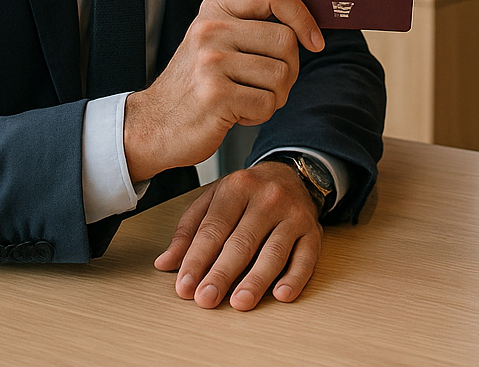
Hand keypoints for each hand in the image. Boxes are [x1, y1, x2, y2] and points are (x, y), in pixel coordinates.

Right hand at [123, 0, 323, 181]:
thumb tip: (311, 26)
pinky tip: (236, 113)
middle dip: (289, 70)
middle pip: (286, 40)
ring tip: (246, 99)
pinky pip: (267, 103)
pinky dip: (260, 115)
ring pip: (281, 74)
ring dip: (275, 96)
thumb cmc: (197, 83)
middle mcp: (211, 29)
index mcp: (216, 8)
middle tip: (266, 85)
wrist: (153, 124)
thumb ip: (254, 25)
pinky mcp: (215, 95)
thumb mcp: (217, 39)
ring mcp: (211, 61)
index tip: (313, 41)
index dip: (303, 16)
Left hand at [153, 161, 322, 309]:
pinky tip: (282, 294)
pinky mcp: (313, 231)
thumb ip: (188, 230)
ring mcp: (293, 214)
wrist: (291, 175)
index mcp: (237, 187)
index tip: (185, 286)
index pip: (214, 228)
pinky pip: (306, 257)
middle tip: (206, 299)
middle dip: (222, 273)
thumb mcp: (213, 199)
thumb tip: (165, 263)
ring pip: (274, 251)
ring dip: (257, 279)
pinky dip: (295, 277)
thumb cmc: (247, 193)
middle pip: (242, 241)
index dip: (197, 259)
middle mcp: (268, 198)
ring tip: (240, 302)